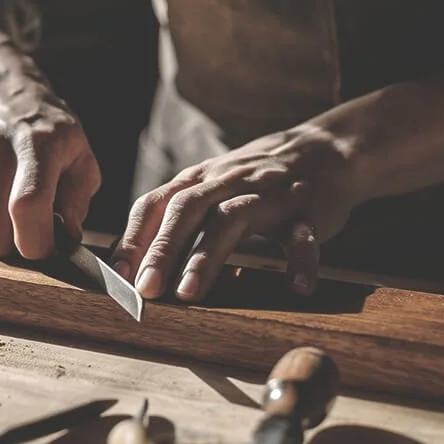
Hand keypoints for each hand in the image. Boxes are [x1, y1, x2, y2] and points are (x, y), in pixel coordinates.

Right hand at [0, 59, 100, 259]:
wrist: (0, 97)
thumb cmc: (49, 135)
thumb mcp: (80, 157)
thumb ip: (78, 200)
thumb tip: (65, 239)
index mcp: (36, 143)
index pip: (27, 205)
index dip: (39, 242)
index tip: (49, 248)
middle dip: (19, 245)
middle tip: (33, 226)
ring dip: (0, 232)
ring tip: (12, 202)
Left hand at [110, 125, 367, 300]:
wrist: (326, 150)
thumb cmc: (255, 180)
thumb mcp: (211, 188)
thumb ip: (174, 218)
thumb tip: (127, 264)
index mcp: (201, 180)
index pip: (157, 203)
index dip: (134, 237)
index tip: (116, 275)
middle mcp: (229, 182)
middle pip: (187, 208)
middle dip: (162, 248)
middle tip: (145, 289)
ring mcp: (270, 194)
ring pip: (233, 219)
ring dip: (206, 256)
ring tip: (188, 293)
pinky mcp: (310, 209)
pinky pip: (305, 236)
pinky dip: (301, 261)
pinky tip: (295, 287)